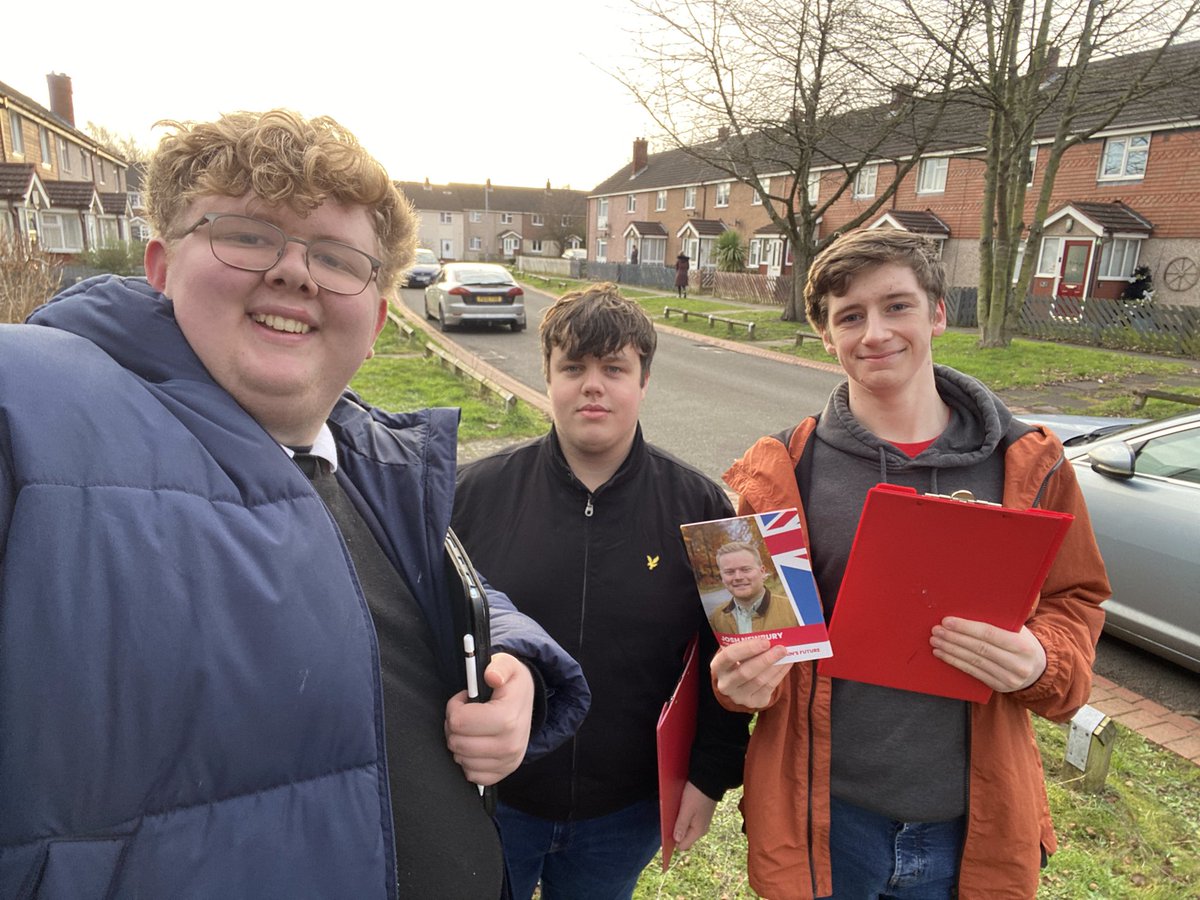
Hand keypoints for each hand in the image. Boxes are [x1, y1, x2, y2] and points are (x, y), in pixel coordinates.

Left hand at [444, 652, 533, 784]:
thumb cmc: (511, 684)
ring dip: (460, 742)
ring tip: (473, 727)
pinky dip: (469, 760)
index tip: (465, 699)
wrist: (527, 702)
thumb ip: (499, 665)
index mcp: (508, 718)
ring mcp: (508, 762)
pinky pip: (471, 774)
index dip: (455, 707)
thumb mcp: (507, 664)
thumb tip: (491, 676)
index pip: (459, 722)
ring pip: (460, 759)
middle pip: (456, 743)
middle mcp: (510, 745)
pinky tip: (477, 744)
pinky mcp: (504, 773)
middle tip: (467, 713)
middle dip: (454, 725)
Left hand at [673, 781, 718, 849]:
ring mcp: (702, 822)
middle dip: (675, 831)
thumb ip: (681, 826)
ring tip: (674, 812)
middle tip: (668, 820)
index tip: (664, 833)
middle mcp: (701, 829)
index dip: (672, 842)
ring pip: (686, 828)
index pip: (683, 845)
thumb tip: (677, 841)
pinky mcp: (701, 814)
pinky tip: (680, 808)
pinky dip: (683, 817)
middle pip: (684, 837)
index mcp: (698, 831)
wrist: (709, 780)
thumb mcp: (687, 810)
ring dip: (679, 823)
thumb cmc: (697, 794)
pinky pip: (690, 821)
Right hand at [711, 638, 790, 708]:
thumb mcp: (736, 653)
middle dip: (765, 659)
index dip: (747, 649)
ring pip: (759, 681)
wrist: (738, 685)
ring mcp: (738, 696)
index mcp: (718, 667)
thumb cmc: (739, 661)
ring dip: (775, 666)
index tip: (765, 642)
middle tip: (781, 648)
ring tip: (786, 654)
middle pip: (745, 672)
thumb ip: (747, 646)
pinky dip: (780, 674)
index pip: (729, 656)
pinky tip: (787, 664)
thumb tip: (771, 638)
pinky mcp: (753, 702)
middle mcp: (725, 684)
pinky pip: (769, 687)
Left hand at [930, 617, 1046, 692]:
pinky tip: (942, 654)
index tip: (947, 621)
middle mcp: (1017, 664)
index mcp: (1023, 645)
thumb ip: (1000, 622)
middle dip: (954, 638)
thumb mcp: (1019, 630)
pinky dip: (955, 662)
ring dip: (951, 650)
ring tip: (935, 641)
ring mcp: (1008, 678)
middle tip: (936, 630)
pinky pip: (973, 673)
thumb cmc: (1022, 642)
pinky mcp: (999, 687)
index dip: (966, 627)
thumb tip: (968, 607)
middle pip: (979, 649)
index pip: (989, 634)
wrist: (1039, 669)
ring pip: (974, 662)